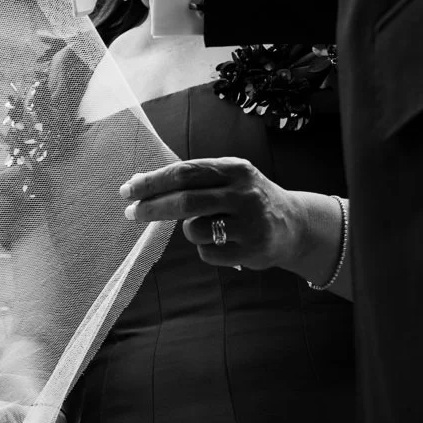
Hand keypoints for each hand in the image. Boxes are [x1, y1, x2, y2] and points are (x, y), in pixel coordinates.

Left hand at [121, 157, 342, 279]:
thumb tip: (137, 184)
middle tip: (131, 213)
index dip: (152, 182)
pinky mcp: (252, 250)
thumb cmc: (245, 199)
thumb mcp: (227, 179)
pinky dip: (205, 249)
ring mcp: (250, 223)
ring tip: (206, 227)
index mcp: (235, 169)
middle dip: (152, 207)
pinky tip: (224, 242)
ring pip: (193, 230)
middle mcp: (244, 193)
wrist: (294, 224)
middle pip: (185, 201)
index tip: (127, 190)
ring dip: (188, 230)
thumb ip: (189, 180)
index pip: (184, 172)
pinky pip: (207, 253)